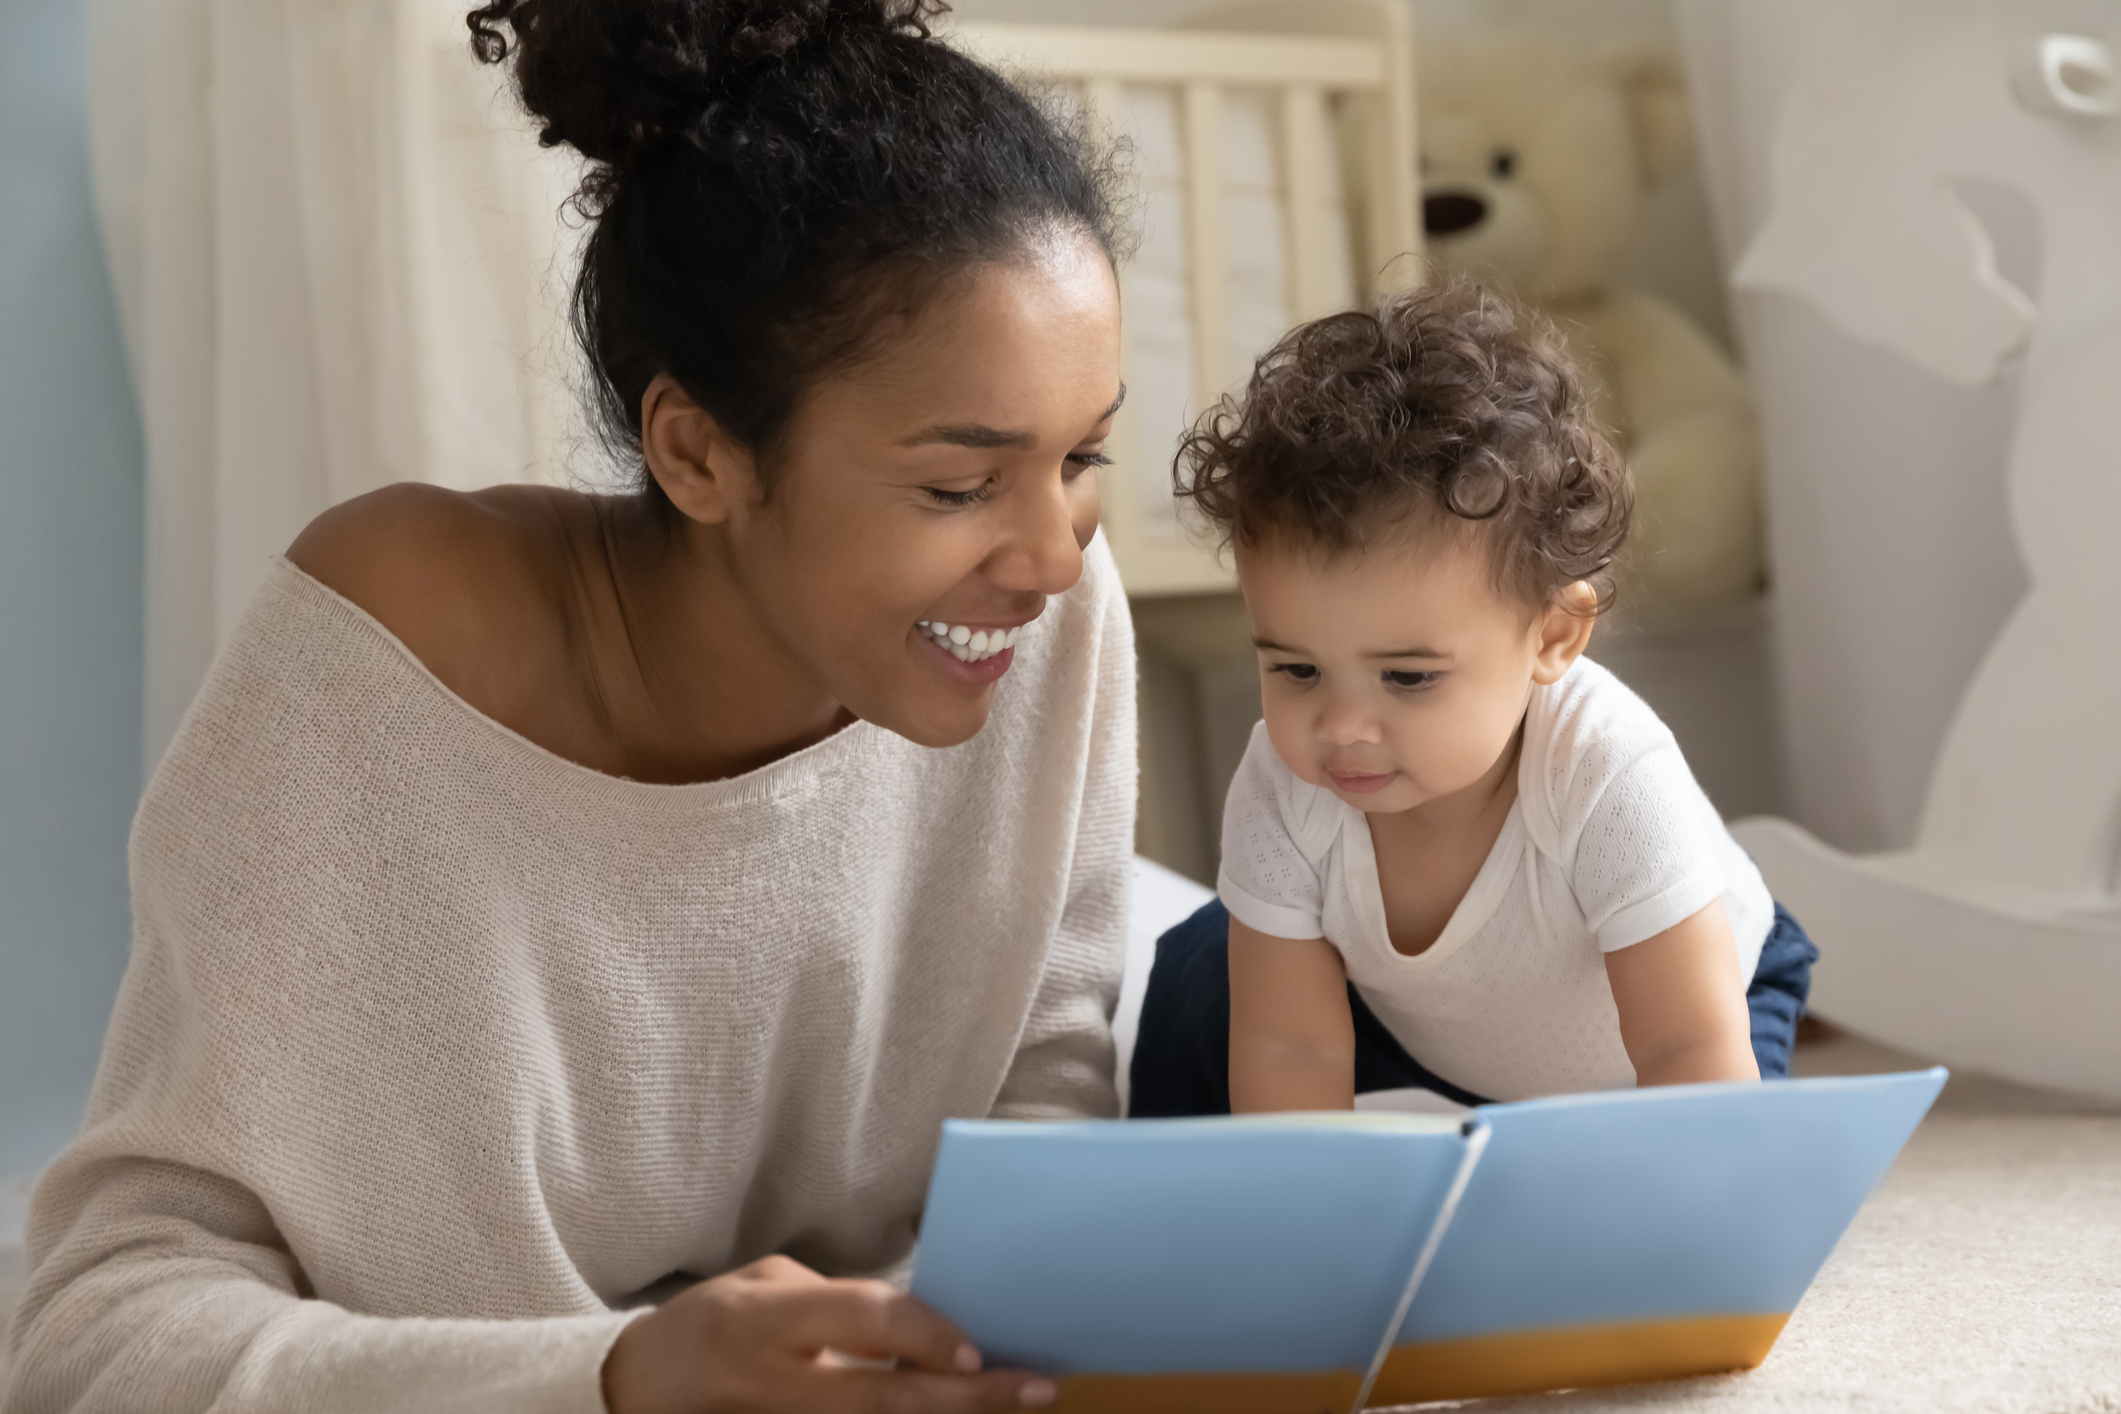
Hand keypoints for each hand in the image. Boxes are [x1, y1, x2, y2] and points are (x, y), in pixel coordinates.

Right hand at [601, 1255, 1056, 1413]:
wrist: (633, 1389)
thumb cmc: (712, 1323)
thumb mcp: (766, 1289)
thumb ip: (839, 1304)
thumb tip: (924, 1320)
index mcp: (763, 1320)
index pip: (861, 1320)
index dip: (925, 1334)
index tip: (980, 1348)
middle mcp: (766, 1383)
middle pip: (881, 1400)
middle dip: (965, 1398)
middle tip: (1033, 1390)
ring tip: (1006, 1409)